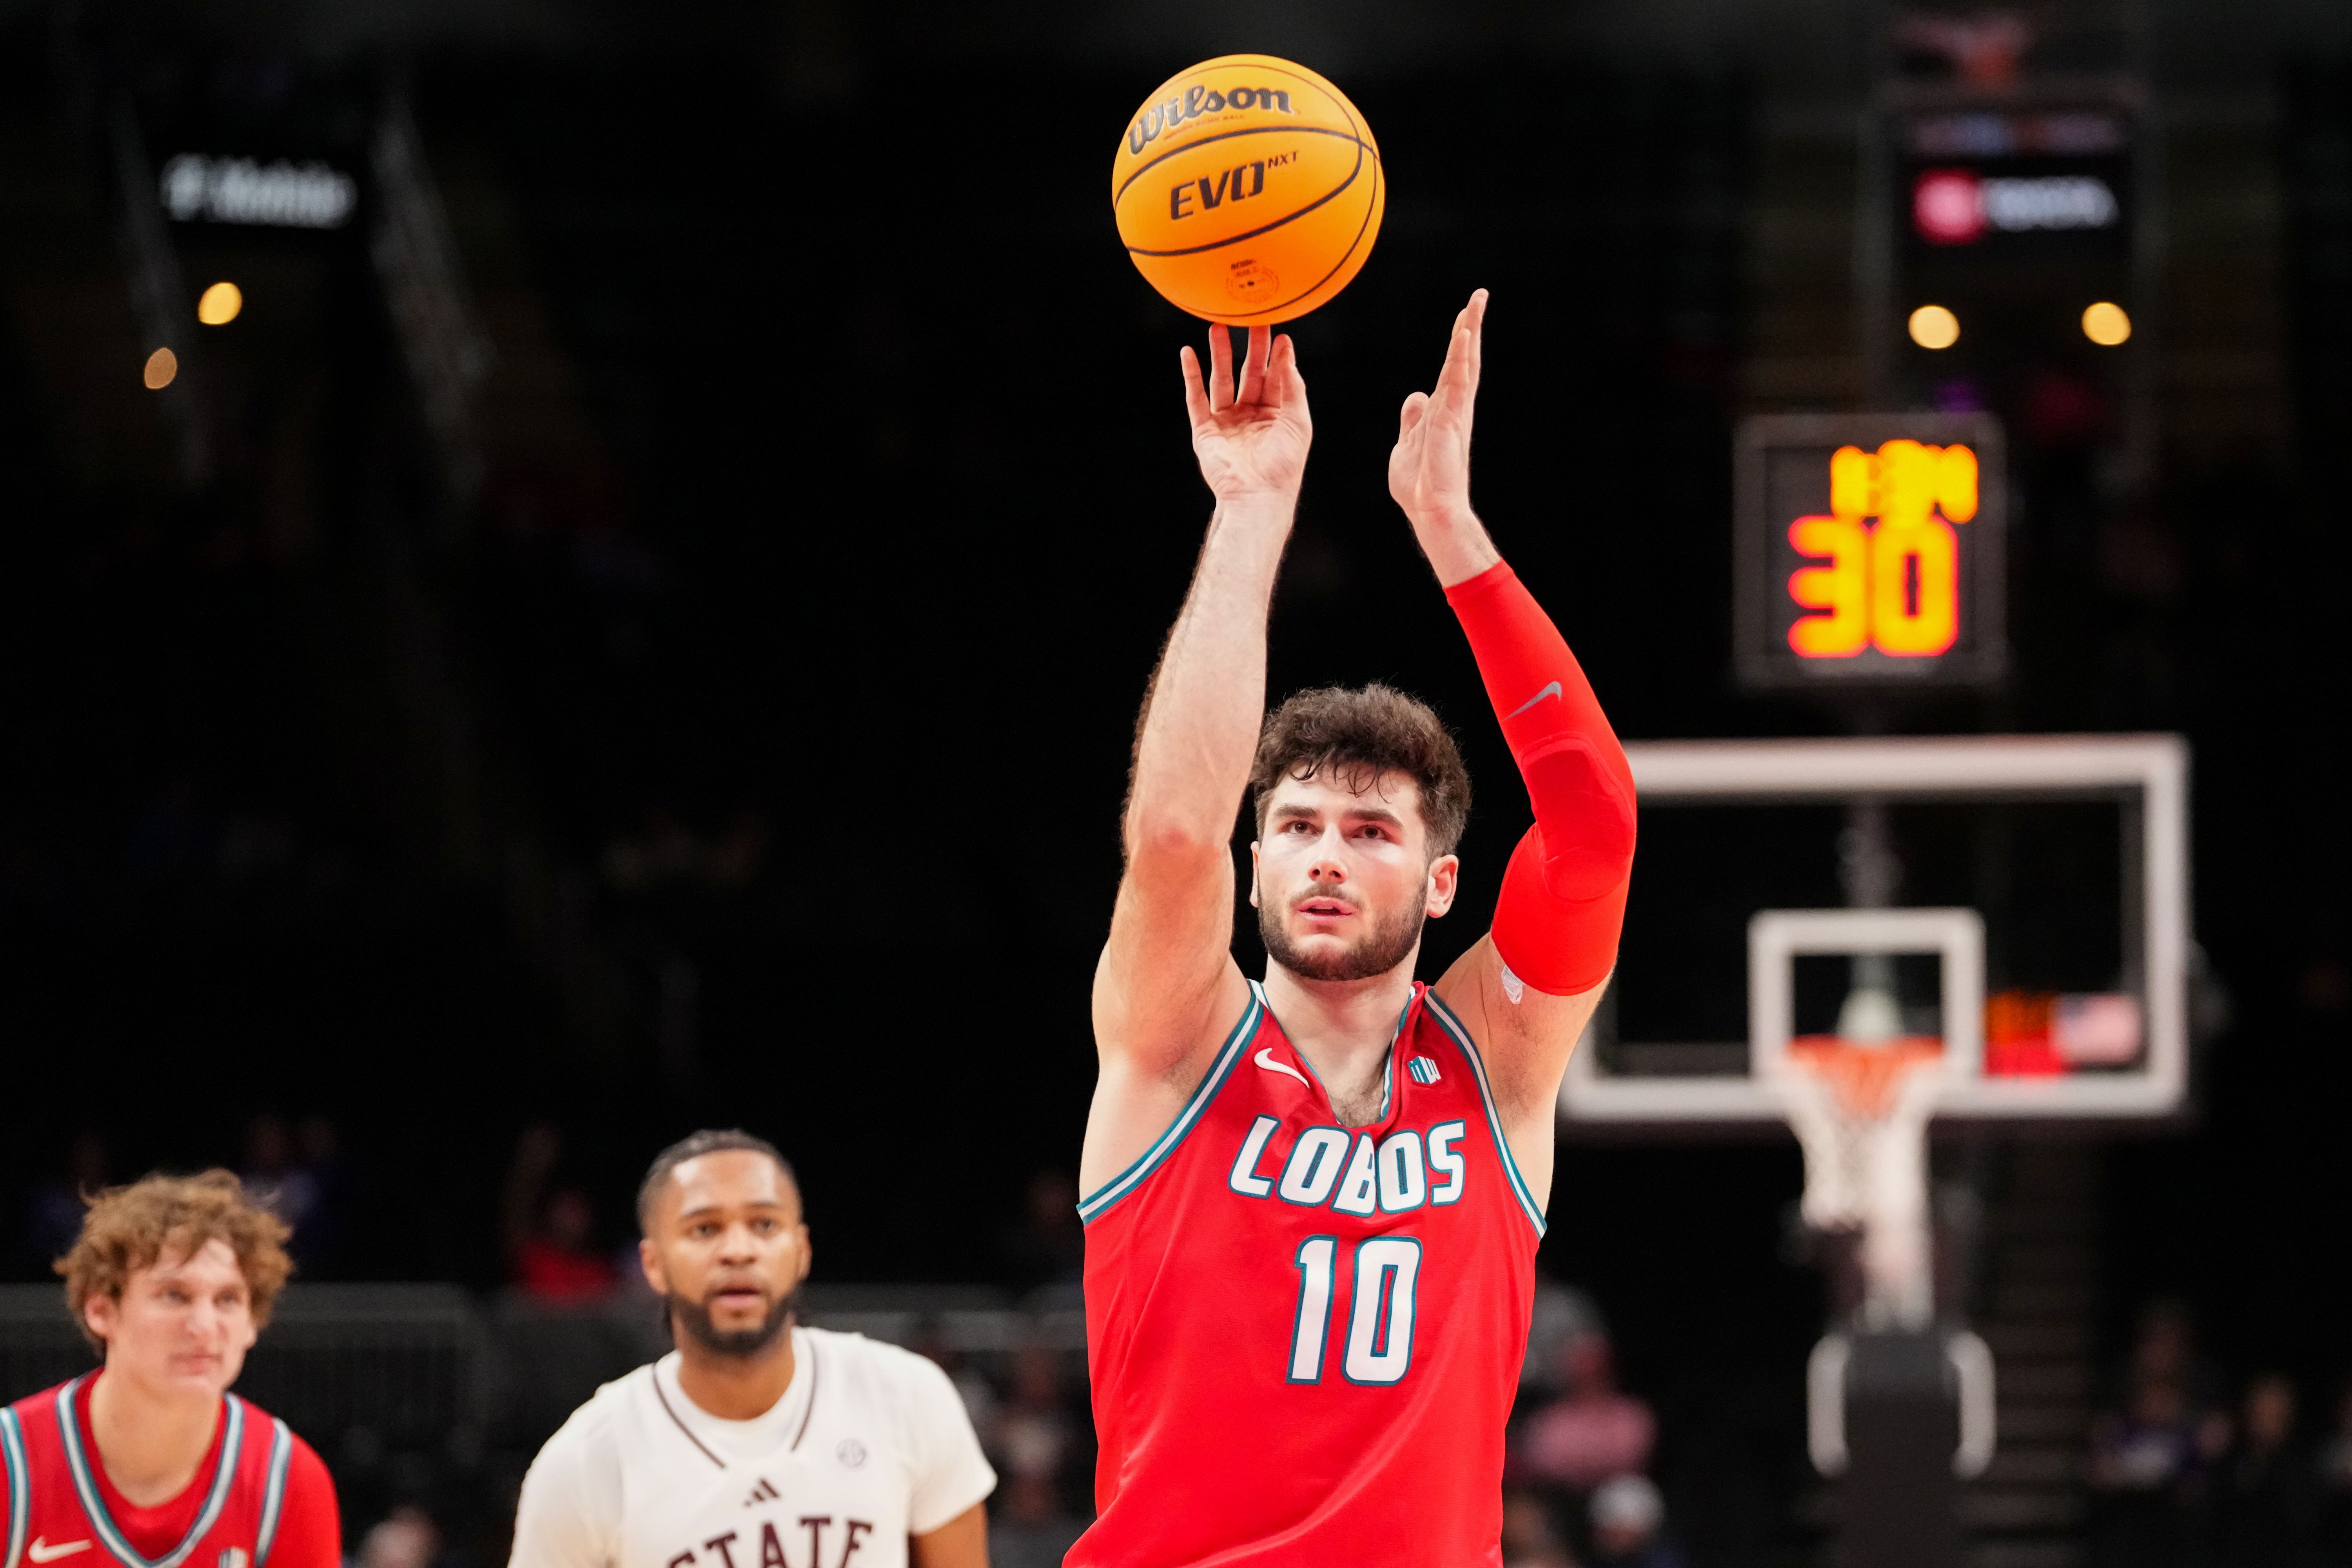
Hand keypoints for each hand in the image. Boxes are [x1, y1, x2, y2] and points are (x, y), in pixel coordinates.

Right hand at [1180, 323, 1310, 504]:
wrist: (1258, 495)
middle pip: (1248, 373)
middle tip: (1248, 318)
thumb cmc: (1284, 464)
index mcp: (1275, 414)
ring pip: (1221, 380)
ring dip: (1219, 353)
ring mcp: (1226, 422)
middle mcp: (1249, 415)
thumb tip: (1287, 353)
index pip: (1274, 376)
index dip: (1276, 354)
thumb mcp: (1297, 421)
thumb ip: (1293, 387)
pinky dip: (1191, 376)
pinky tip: (1188, 353)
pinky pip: (1195, 398)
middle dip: (1248, 346)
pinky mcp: (1205, 431)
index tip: (1278, 331)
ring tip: (1217, 326)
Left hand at [1389, 289, 1486, 530]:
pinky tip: (1464, 336)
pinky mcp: (1450, 421)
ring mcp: (1455, 413)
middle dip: (1471, 326)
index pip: (1453, 367)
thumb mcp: (1408, 442)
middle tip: (1479, 296)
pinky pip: (1456, 382)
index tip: (1465, 315)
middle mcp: (1454, 407)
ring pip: (1464, 364)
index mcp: (1444, 410)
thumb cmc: (1420, 483)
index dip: (1459, 341)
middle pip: (1465, 358)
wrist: (1429, 509)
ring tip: (1474, 305)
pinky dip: (1460, 358)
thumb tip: (1416, 396)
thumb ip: (1413, 418)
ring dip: (1469, 333)